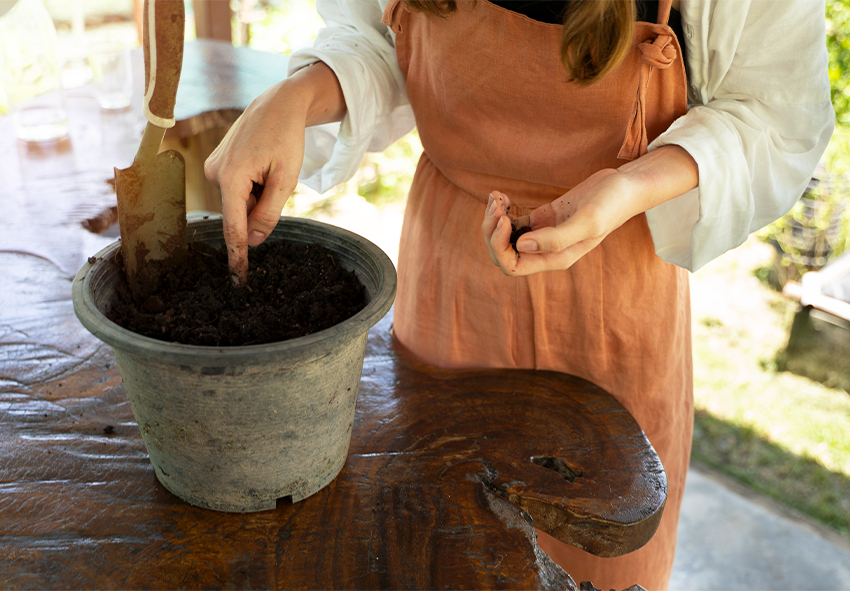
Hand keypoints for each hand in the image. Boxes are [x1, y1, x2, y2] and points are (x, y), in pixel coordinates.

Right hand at [204, 62, 344, 283]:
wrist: (276, 105)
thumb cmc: (285, 139)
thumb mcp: (286, 179)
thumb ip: (269, 212)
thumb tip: (255, 241)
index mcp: (231, 177)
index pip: (234, 227)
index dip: (238, 255)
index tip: (237, 279)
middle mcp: (214, 174)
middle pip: (240, 214)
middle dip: (260, 207)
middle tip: (275, 179)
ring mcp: (211, 169)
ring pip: (239, 203)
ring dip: (257, 196)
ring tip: (268, 168)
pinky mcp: (214, 166)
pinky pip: (235, 191)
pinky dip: (251, 187)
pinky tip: (260, 166)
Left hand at [481, 145, 698, 275]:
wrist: (625, 186)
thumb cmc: (612, 204)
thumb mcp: (588, 221)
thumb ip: (556, 238)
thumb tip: (521, 245)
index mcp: (555, 259)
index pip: (512, 266)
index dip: (499, 246)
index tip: (503, 219)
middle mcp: (546, 251)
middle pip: (503, 254)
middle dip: (491, 231)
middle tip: (497, 205)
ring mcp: (542, 235)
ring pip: (504, 238)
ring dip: (494, 218)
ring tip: (497, 197)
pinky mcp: (542, 218)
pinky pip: (512, 222)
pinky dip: (502, 209)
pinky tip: (502, 195)